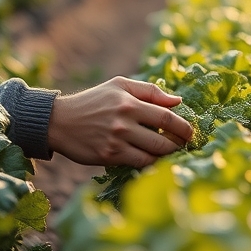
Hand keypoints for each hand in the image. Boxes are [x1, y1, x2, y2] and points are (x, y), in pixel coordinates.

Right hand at [47, 76, 193, 166]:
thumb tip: (177, 101)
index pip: (167, 117)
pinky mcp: (109, 156)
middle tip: (185, 146)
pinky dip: (151, 164)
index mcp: (130, 102)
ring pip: (154, 154)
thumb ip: (149, 91)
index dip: (184, 128)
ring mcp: (117, 140)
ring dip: (168, 156)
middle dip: (180, 144)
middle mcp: (125, 121)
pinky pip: (139, 164)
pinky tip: (154, 161)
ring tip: (172, 154)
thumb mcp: (119, 85)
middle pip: (165, 139)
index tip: (190, 133)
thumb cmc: (93, 101)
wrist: (60, 121)